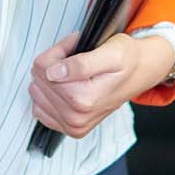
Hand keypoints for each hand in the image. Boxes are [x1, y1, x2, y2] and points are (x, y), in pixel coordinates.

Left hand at [28, 31, 174, 138]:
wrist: (138, 74)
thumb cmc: (126, 60)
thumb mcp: (111, 53)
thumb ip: (81, 63)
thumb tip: (53, 73)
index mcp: (83, 100)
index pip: (43, 66)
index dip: (58, 51)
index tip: (75, 47)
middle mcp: (76, 117)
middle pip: (38, 79)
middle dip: (55, 63)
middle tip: (78, 59)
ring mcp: (71, 125)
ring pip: (36, 91)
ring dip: (52, 77)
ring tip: (75, 72)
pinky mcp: (68, 127)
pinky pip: (39, 107)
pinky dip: (50, 93)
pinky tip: (69, 86)